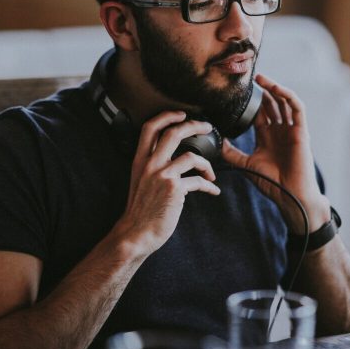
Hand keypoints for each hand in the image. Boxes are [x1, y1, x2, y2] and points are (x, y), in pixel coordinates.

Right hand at [115, 111, 219, 254]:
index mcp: (140, 160)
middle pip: (173, 133)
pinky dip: (209, 186)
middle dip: (194, 125)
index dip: (167, 116)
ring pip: (192, 156)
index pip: (150, 128)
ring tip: (211, 173)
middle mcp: (150, 164)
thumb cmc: (141, 209)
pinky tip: (213, 191)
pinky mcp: (174, 189)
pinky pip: (198, 181)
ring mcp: (162, 175)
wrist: (136, 233)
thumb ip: (153, 165)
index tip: (181, 114)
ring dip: (207, 164)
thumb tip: (174, 156)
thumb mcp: (140, 180)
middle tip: (207, 127)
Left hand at [222, 74, 328, 232]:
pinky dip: (288, 96)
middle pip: (272, 103)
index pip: (260, 112)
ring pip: (284, 102)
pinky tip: (276, 89)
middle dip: (262, 90)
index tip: (238, 90)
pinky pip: (297, 108)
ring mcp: (291, 129)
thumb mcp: (246, 164)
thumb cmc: (272, 183)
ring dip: (274, 88)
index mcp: (268, 136)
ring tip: (261, 78)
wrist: (290, 196)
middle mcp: (280, 130)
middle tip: (250, 78)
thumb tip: (217, 142)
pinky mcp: (301, 131)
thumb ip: (232, 153)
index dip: (252, 100)